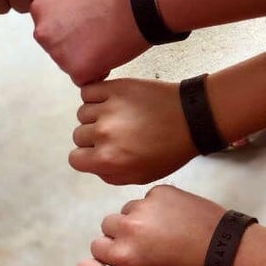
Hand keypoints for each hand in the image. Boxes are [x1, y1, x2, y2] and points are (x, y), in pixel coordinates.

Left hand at [31, 0, 148, 84]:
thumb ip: (63, 9)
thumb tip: (66, 24)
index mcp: (41, 9)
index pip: (50, 29)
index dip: (73, 28)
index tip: (89, 19)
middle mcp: (43, 32)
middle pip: (58, 48)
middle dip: (77, 45)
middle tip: (100, 30)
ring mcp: (58, 53)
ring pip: (71, 64)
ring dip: (88, 58)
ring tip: (108, 37)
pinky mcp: (77, 71)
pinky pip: (86, 78)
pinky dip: (99, 70)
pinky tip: (112, 51)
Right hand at [70, 79, 197, 184]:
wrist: (191, 119)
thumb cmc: (170, 150)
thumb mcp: (140, 176)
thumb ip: (110, 176)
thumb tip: (93, 165)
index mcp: (108, 159)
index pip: (74, 159)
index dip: (86, 156)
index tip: (98, 151)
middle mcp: (103, 134)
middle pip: (78, 135)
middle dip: (92, 137)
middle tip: (114, 133)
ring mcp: (107, 109)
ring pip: (82, 113)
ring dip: (94, 115)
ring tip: (115, 116)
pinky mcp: (114, 88)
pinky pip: (87, 92)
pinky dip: (94, 96)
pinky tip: (108, 101)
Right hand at [91, 185, 226, 265]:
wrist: (224, 250)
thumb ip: (126, 263)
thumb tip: (114, 253)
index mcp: (124, 253)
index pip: (97, 246)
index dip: (109, 249)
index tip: (120, 250)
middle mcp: (128, 228)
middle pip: (108, 223)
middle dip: (119, 230)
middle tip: (141, 237)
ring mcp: (144, 206)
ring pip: (128, 208)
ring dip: (138, 216)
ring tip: (162, 227)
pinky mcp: (160, 191)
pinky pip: (148, 197)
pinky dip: (157, 205)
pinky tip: (175, 216)